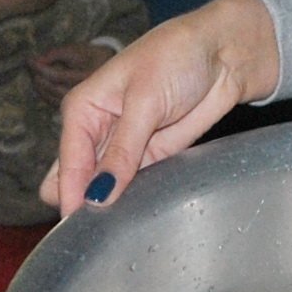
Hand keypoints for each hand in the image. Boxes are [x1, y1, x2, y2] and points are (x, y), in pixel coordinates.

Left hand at [26, 37, 115, 98]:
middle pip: (54, 88)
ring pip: (53, 98)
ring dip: (39, 87)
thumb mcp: (75, 49)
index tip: (29, 59)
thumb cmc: (88, 55)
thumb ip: (55, 53)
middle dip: (38, 77)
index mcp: (87, 76)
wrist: (105, 68)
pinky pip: (55, 103)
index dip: (41, 68)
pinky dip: (44, 94)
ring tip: (32, 74)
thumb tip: (36, 61)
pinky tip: (39, 84)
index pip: (58, 75)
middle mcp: (85, 92)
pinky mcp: (75, 106)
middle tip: (29, 66)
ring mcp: (80, 101)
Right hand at [42, 0, 280, 213]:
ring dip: (109, 208)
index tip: (77, 230)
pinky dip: (133, 203)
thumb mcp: (145, 101)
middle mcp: (97, 132)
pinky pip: (134, 189)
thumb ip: (121, 151)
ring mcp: (124, 149)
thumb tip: (97, 195)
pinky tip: (134, 221)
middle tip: (92, 238)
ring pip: (104, 190)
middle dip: (82, 207)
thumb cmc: (176, 57)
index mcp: (82, 110)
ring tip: (114, 234)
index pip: (68, 163)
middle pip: (76, 181)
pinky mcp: (152, 159)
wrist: (223, 53)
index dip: (71, 197)